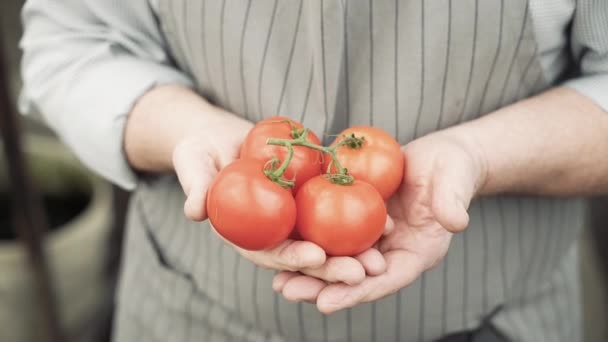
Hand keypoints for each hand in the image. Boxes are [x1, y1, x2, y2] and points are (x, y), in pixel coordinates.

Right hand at [170, 106, 386, 287]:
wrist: (221, 138)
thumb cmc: (201, 151)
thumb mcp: (194, 162)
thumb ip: (196, 185)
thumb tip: (194, 211)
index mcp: (246, 235)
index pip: (269, 252)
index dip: (291, 258)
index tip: (316, 257)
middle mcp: (273, 233)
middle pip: (305, 254)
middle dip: (333, 267)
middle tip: (363, 270)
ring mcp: (293, 219)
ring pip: (326, 240)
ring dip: (354, 251)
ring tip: (380, 257)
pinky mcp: (309, 201)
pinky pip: (336, 209)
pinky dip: (359, 217)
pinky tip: (386, 222)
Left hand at [273, 131, 487, 312]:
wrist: (440, 156)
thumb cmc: (453, 168)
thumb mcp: (455, 181)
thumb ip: (453, 201)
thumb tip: (456, 222)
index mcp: (418, 252)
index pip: (387, 280)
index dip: (357, 292)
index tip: (326, 302)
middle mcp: (394, 252)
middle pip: (357, 278)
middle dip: (323, 287)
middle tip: (290, 292)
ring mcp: (376, 239)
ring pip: (342, 261)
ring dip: (311, 272)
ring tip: (279, 282)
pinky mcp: (362, 222)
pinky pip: (335, 236)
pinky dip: (312, 243)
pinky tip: (285, 247)